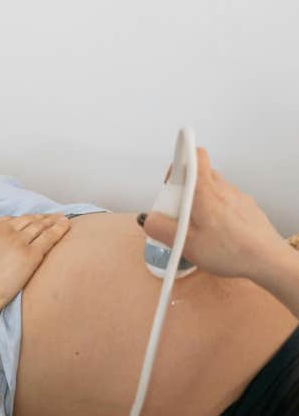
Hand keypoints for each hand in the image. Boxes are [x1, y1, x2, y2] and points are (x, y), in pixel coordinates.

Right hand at [0, 214, 70, 314]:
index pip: (8, 220)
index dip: (21, 220)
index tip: (29, 221)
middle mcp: (2, 230)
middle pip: (25, 220)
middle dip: (39, 218)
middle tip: (50, 217)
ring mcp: (17, 241)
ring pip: (39, 226)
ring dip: (52, 221)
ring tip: (61, 219)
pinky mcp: (30, 255)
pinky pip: (48, 238)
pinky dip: (59, 229)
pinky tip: (66, 225)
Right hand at [140, 148, 286, 281]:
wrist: (267, 260)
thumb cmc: (230, 250)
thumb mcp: (185, 243)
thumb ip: (161, 228)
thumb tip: (150, 219)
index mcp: (205, 191)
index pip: (194, 155)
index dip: (179, 161)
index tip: (171, 179)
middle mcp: (223, 188)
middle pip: (199, 175)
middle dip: (185, 191)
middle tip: (178, 215)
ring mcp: (237, 197)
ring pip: (212, 190)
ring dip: (200, 203)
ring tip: (197, 230)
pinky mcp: (246, 209)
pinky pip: (225, 203)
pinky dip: (216, 213)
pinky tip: (215, 235)